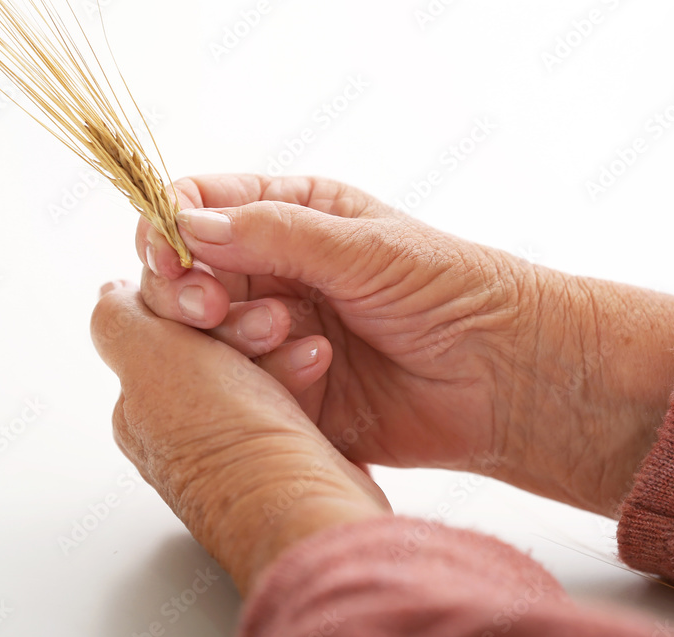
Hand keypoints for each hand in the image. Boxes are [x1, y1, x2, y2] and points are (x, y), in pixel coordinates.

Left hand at [90, 282, 389, 594]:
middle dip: (248, 324)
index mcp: (143, 404)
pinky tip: (321, 368)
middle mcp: (185, 424)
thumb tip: (109, 298)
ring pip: (260, 362)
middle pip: (214, 341)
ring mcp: (238, 438)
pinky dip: (308, 373)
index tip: (217, 304)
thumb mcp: (149, 361)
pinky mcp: (287, 448)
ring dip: (285, 347)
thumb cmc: (228, 441)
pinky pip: (297, 390)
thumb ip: (119, 322)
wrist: (302, 506)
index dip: (194, 300)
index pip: (162, 323)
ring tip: (309, 354)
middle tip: (273, 327)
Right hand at [137, 175, 673, 514]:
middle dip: (187, 290)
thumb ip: (274, 233)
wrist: (505, 375)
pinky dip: (261, 379)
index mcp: (293, 216)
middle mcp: (277, 273)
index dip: (171, 226)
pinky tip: (315, 367)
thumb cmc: (451, 289)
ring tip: (288, 334)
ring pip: (203, 335)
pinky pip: (240, 386)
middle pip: (187, 275)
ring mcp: (278, 333)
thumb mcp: (364, 247)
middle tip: (210, 307)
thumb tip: (188, 223)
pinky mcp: (288, 391)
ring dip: (231, 334)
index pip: (202, 207)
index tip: (168, 252)